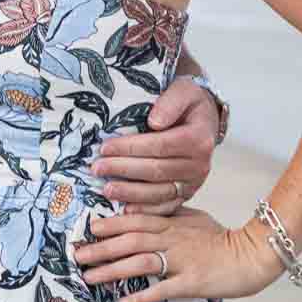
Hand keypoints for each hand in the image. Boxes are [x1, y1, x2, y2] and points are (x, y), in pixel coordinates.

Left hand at [75, 208, 280, 301]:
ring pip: (140, 261)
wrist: (252, 255)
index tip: (89, 228)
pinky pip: (163, 288)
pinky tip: (124, 301)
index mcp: (172, 223)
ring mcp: (181, 259)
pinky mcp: (192, 281)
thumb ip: (171, 215)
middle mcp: (172, 238)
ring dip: (112, 270)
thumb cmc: (223, 238)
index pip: (135, 220)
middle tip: (78, 255)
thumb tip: (146, 211)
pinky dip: (142, 294)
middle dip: (101, 247)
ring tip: (90, 278)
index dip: (110, 224)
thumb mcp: (195, 218)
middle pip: (130, 240)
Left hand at [92, 76, 218, 214]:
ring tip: (106, 190)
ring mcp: (194, 182)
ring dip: (131, 193)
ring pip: (160, 192)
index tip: (105, 147)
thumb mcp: (183, 91)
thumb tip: (154, 122)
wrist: (204, 119)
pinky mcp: (187, 193)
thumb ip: (170, 102)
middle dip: (123, 169)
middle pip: (156, 170)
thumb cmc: (188, 103)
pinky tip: (126, 210)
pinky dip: (146, 210)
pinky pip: (167, 206)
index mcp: (199, 139)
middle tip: (97, 168)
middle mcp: (199, 164)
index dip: (130, 148)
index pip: (160, 145)